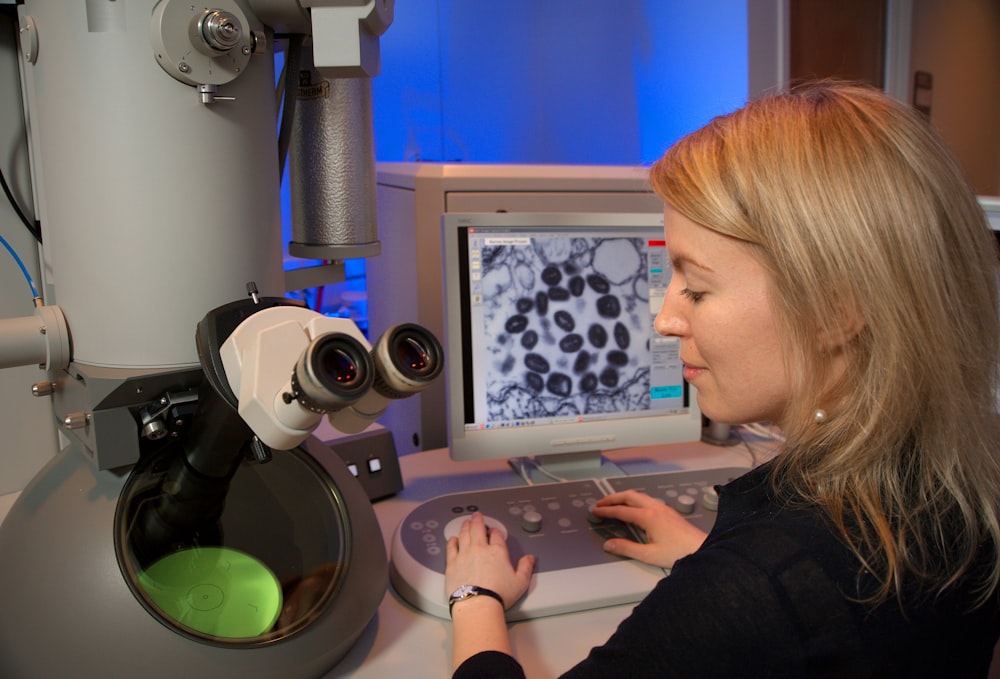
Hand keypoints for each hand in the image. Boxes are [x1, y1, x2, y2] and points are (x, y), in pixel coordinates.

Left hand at [445, 512, 534, 610]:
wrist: (478, 604)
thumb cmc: (499, 594)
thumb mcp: (520, 582)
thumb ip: (526, 568)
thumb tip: (530, 558)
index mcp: (497, 551)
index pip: (496, 535)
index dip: (495, 531)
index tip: (493, 531)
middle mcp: (480, 549)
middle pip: (477, 529)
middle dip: (478, 520)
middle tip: (477, 516)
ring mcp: (464, 554)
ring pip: (464, 534)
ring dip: (465, 526)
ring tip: (466, 522)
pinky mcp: (452, 563)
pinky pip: (451, 547)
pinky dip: (452, 541)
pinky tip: (453, 539)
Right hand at [591, 490, 707, 568]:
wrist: (702, 549)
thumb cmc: (680, 552)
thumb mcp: (649, 555)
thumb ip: (627, 548)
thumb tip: (610, 545)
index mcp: (648, 517)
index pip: (621, 510)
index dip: (606, 510)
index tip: (596, 510)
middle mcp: (655, 508)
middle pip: (629, 496)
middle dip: (612, 498)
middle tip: (601, 502)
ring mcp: (663, 508)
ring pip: (639, 496)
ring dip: (624, 497)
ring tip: (615, 502)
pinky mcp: (669, 512)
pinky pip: (647, 499)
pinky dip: (635, 500)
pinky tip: (635, 507)